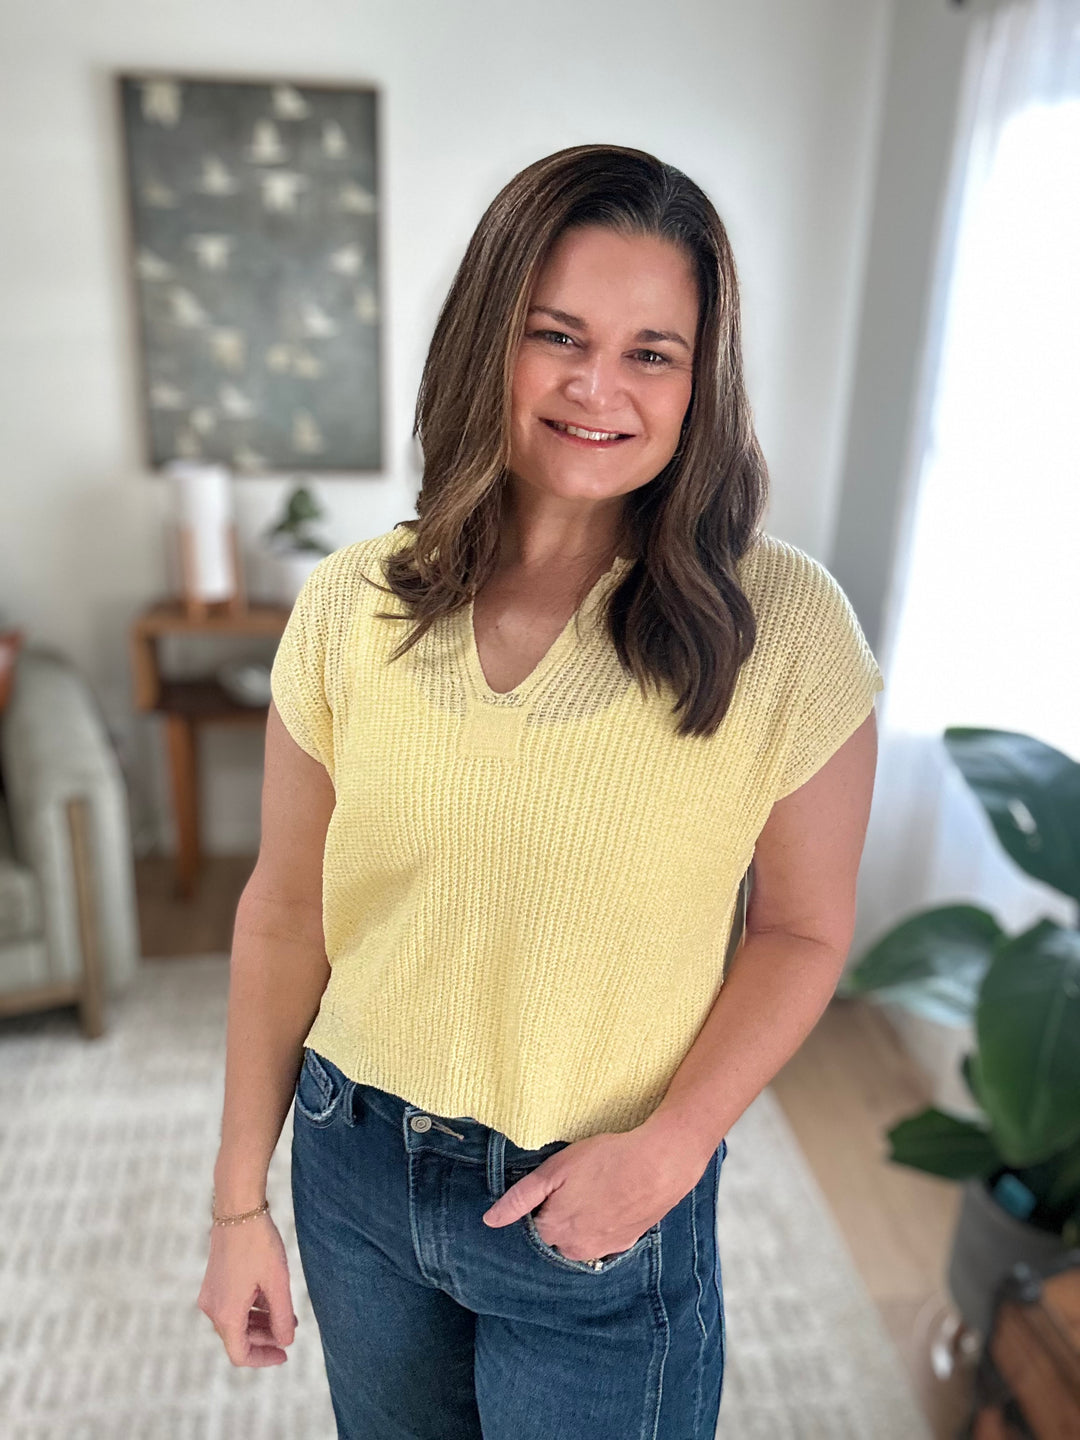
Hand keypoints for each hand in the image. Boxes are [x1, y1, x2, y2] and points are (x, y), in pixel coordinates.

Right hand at [198, 1214, 298, 1366]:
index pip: (241, 1355)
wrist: (238, 1210)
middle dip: (265, 1339)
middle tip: (290, 1332)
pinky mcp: (213, 1282)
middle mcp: (212, 1309)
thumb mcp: (277, 1283)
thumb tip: (286, 1342)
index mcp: (226, 1314)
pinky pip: (232, 1305)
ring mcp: (210, 1294)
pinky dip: (251, 1308)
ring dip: (260, 1323)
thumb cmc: (258, 1245)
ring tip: (287, 1316)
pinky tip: (272, 1300)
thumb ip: (282, 1317)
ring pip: (236, 1321)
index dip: (263, 1359)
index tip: (285, 1354)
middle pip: (238, 1338)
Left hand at [480, 1119, 706, 1262]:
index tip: (554, 1184)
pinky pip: (602, 1240)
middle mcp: (574, 1248)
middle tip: (575, 1184)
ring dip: (578, 1222)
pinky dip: (601, 1225)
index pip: (530, 1225)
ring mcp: (602, 1249)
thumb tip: (490, 1221)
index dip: (539, 1203)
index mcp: (553, 1229)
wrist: (659, 1165)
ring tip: (594, 1191)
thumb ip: (520, 1197)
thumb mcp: (556, 1170)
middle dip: (557, 1214)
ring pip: (577, 1240)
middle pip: (553, 1235)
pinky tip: (610, 1202)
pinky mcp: (624, 1243)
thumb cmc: (605, 1160)